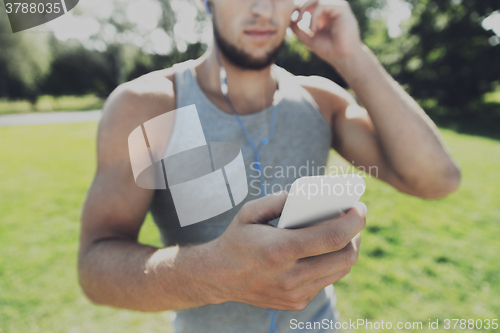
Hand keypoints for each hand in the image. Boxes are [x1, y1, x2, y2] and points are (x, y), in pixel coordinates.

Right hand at [209, 191, 365, 310]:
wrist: (218, 277)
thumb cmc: (237, 239)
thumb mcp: (249, 212)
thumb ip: (279, 199)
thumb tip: (310, 196)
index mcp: (279, 250)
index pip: (332, 238)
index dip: (353, 221)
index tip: (359, 207)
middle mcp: (290, 277)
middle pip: (345, 258)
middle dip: (357, 234)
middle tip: (355, 217)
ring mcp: (295, 294)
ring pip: (341, 271)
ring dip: (349, 249)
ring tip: (346, 232)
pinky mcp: (297, 302)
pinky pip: (327, 281)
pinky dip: (332, 263)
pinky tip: (326, 250)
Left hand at [290, 0, 362, 63]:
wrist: (342, 57)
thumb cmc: (328, 49)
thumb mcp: (308, 38)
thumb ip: (298, 29)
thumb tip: (288, 19)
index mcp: (324, 13)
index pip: (309, 2)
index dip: (298, 7)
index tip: (291, 17)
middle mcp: (331, 8)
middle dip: (301, 6)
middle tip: (296, 19)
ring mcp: (337, 7)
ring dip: (306, 8)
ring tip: (302, 22)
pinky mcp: (342, 8)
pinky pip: (324, 4)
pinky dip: (315, 15)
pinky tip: (314, 29)